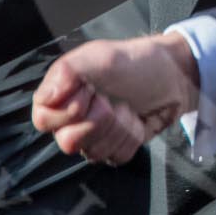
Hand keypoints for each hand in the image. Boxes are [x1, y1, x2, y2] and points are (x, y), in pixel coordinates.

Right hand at [31, 33, 197, 164]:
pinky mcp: (113, 147)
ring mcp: (92, 135)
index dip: (68, 112)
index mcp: (60, 94)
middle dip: (99, 121)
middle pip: (68, 142)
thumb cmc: (134, 63)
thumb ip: (67, 71)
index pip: (43, 120)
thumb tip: (47, 98)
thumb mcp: (100, 56)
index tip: (89, 92)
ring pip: (93, 152)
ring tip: (126, 107)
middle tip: (112, 101)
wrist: (172, 77)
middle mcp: (70, 118)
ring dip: (118, 129)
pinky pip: (115, 157)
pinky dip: (129, 138)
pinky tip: (134, 121)